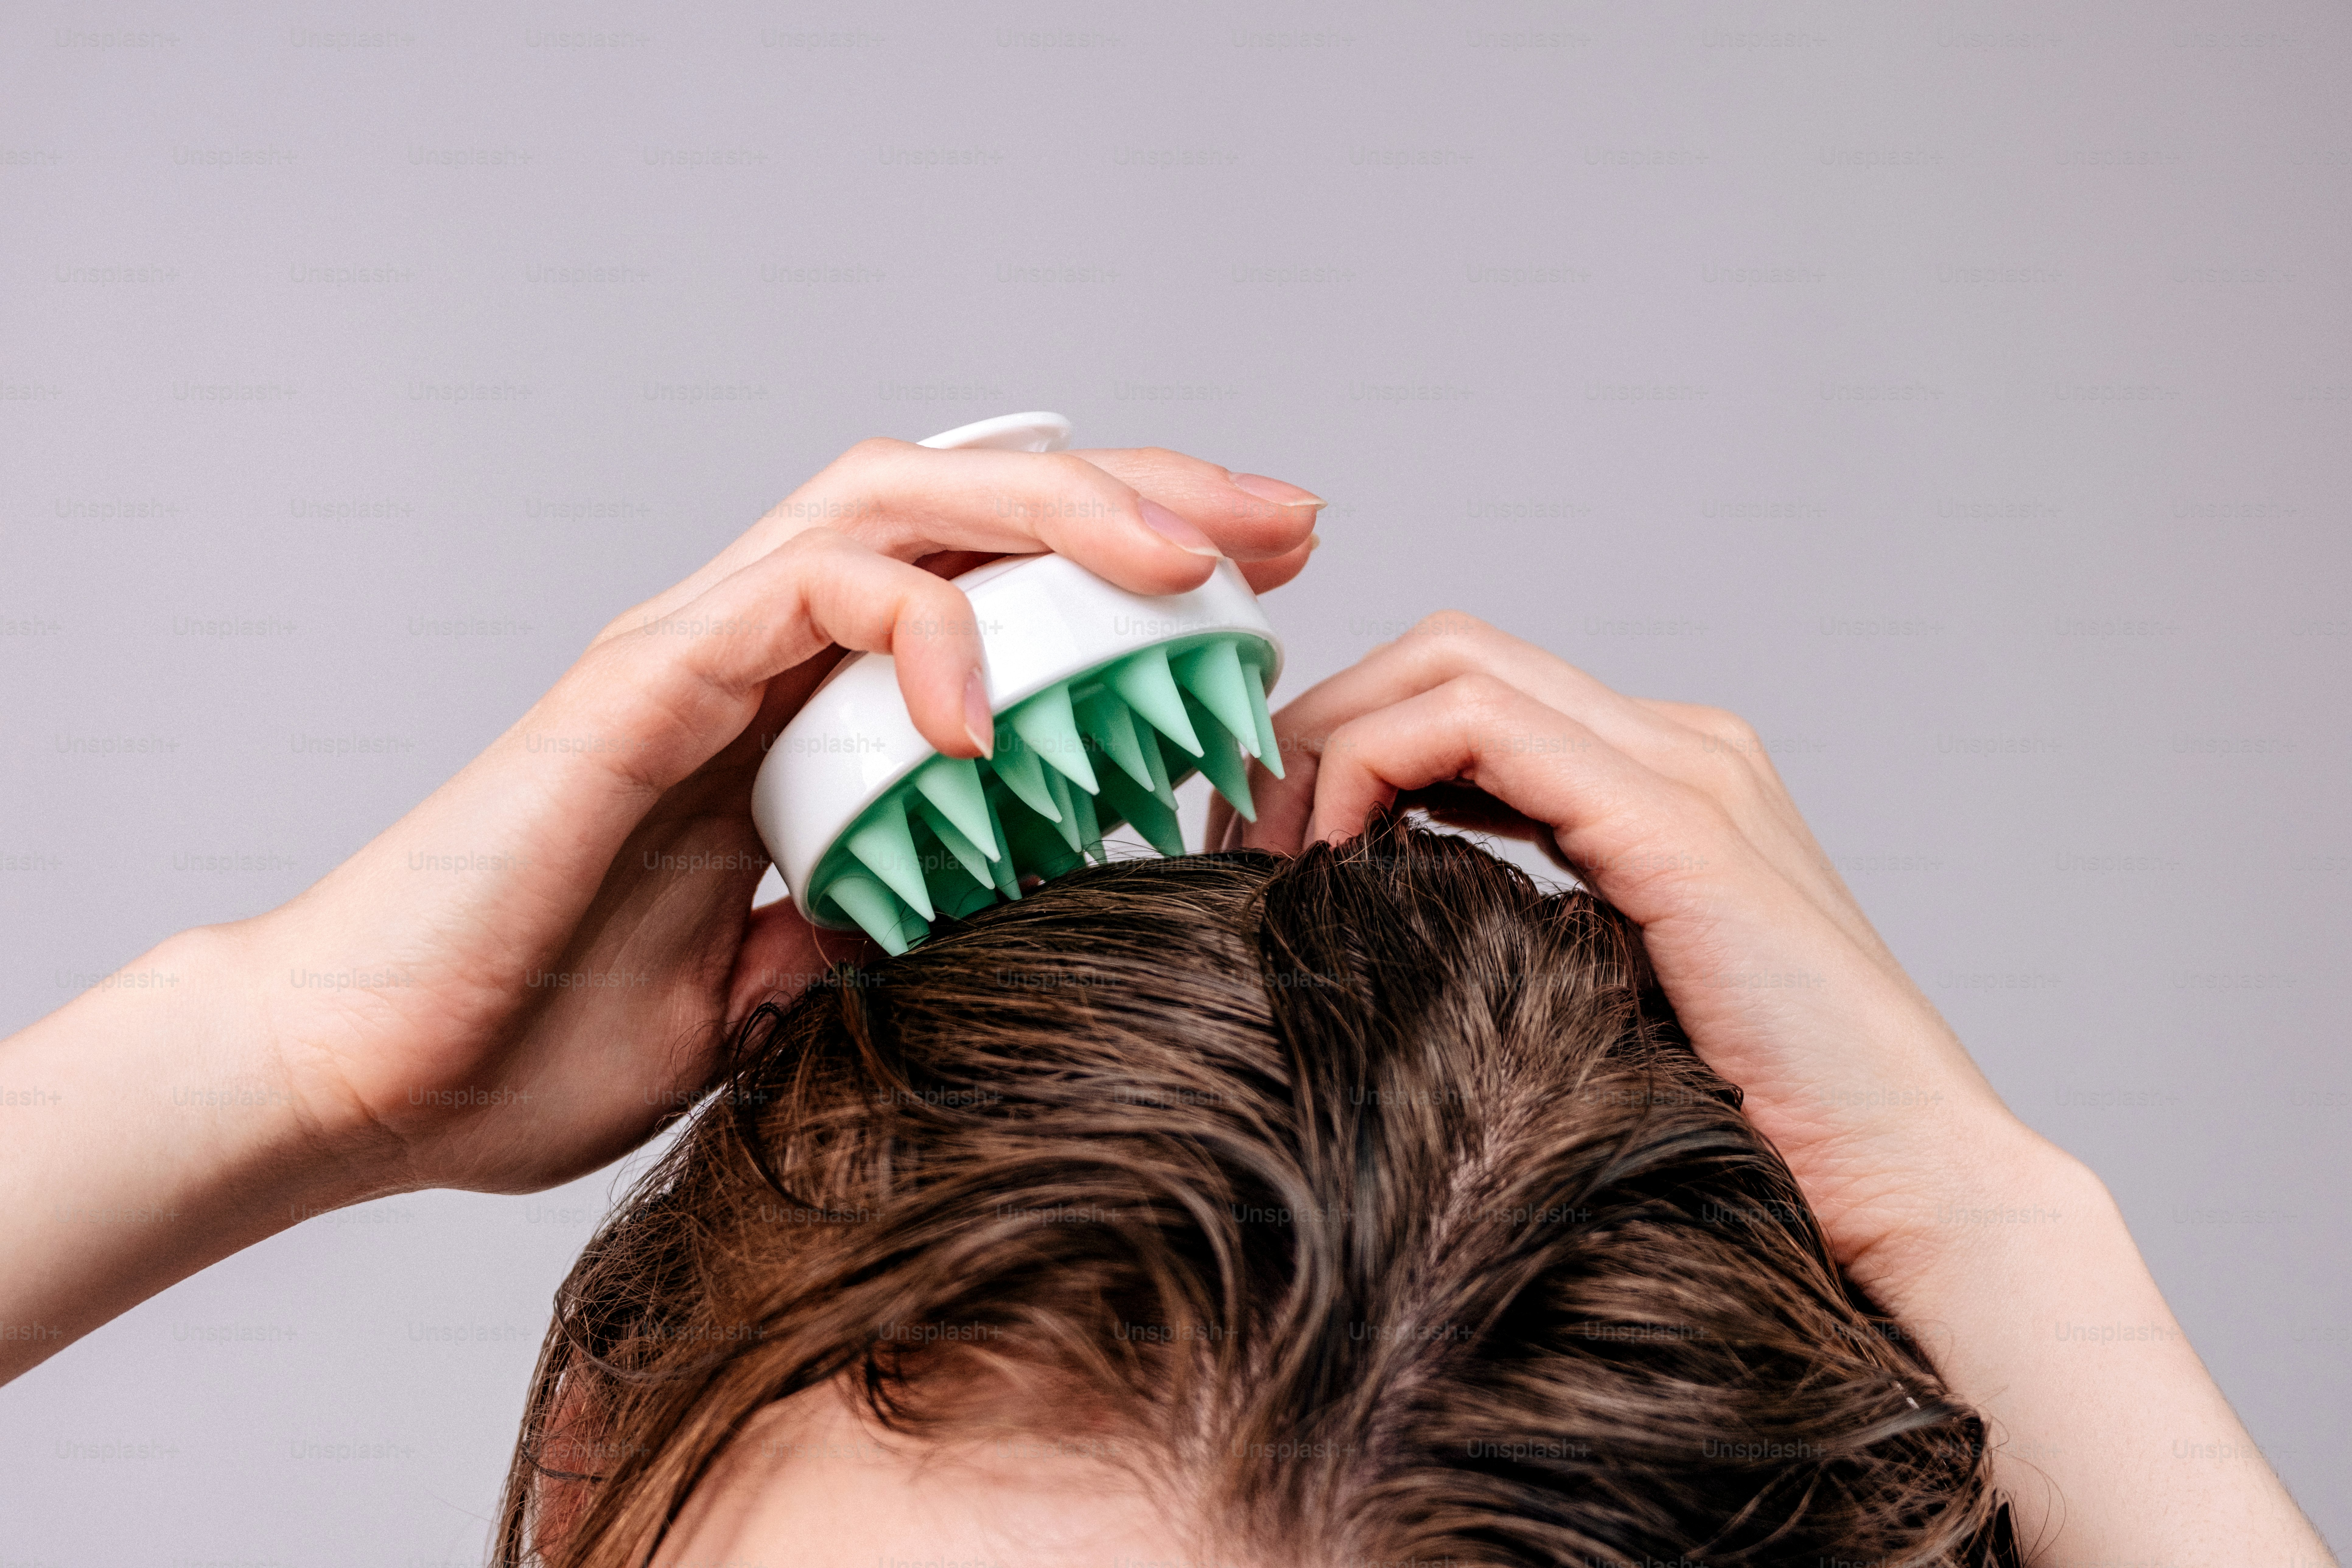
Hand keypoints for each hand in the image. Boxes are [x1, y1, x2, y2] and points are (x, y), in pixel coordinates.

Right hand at [237, 440, 1321, 1199]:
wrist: (379, 1074)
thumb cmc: (540, 1036)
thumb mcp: (764, 996)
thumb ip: (854, 931)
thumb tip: (945, 920)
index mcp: (799, 714)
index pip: (989, 585)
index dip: (1127, 576)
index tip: (1259, 604)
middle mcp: (757, 651)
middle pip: (972, 500)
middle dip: (1140, 495)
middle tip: (1287, 523)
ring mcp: (697, 650)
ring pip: (901, 499)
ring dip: (1062, 512)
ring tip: (1194, 561)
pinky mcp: (643, 681)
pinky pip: (810, 595)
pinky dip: (920, 629)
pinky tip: (988, 712)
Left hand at [1208, 611, 2048, 1304]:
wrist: (1909, 1181)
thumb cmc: (1751, 1119)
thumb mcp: (1599, 990)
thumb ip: (1521, 923)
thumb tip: (1381, 919)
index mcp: (1660, 779)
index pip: (1462, 695)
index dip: (1343, 743)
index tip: (1268, 845)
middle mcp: (1677, 745)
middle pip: (1441, 656)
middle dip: (1317, 727)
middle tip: (1241, 837)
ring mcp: (1685, 768)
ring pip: (1448, 666)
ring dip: (1328, 742)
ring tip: (1271, 851)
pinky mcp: (1676, 822)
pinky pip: (1478, 727)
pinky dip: (1376, 768)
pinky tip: (1337, 858)